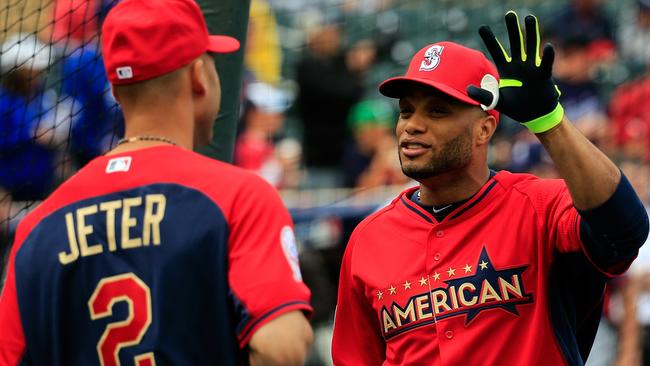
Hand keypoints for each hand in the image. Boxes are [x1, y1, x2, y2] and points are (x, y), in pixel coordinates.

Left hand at [467, 11, 563, 132]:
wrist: (535, 115)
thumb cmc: (517, 107)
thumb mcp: (497, 101)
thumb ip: (483, 95)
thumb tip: (467, 89)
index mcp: (506, 70)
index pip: (496, 51)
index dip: (490, 40)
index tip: (482, 27)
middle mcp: (519, 65)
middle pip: (515, 43)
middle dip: (512, 29)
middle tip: (509, 14)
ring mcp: (532, 68)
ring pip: (531, 47)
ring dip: (531, 32)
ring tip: (529, 17)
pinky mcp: (543, 75)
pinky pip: (545, 63)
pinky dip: (547, 56)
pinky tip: (548, 46)